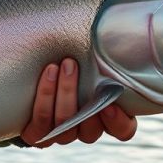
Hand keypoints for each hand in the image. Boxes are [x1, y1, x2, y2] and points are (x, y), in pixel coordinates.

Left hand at [20, 58, 136, 147]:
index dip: (119, 123)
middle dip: (81, 97)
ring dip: (63, 93)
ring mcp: (61, 135)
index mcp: (107, 118)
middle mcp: (85, 130)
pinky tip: (48, 73)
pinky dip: (45, 97)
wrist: (35, 73)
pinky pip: (41, 124)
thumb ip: (112, 56)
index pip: (123, 131)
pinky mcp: (38, 134)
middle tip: (73, 64)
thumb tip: (128, 27)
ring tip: (60, 65)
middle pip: (90, 131)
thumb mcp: (97, 58)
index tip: (112, 104)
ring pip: (65, 125)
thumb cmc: (76, 60)